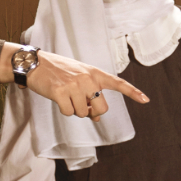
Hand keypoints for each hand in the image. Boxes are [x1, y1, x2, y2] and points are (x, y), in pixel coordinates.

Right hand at [23, 50, 149, 122]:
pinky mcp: (61, 92)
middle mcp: (87, 78)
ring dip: (74, 110)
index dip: (132, 92)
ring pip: (83, 113)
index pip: (117, 82)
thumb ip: (89, 94)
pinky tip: (57, 97)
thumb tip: (96, 117)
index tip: (146, 100)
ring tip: (65, 96)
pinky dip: (63, 110)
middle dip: (91, 111)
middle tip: (80, 105)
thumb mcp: (77, 77)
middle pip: (100, 108)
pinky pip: (68, 112)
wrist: (34, 63)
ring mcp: (74, 85)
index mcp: (94, 73)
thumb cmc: (57, 71)